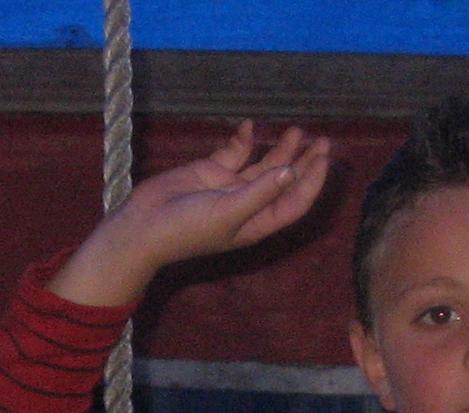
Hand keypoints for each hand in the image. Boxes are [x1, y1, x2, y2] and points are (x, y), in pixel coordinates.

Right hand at [52, 121, 332, 306]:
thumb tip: (291, 173)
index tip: (323, 157)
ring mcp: (231, 187)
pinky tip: (250, 126)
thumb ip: (260, 192)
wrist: (144, 226)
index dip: (312, 181)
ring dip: (280, 149)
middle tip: (321, 140)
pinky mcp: (211, 171)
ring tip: (296, 130)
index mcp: (258, 223)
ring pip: (264, 165)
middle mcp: (249, 204)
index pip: (295, 201)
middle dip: (303, 162)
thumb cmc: (187, 230)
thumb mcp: (228, 212)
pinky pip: (235, 153)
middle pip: (285, 181)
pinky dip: (244, 140)